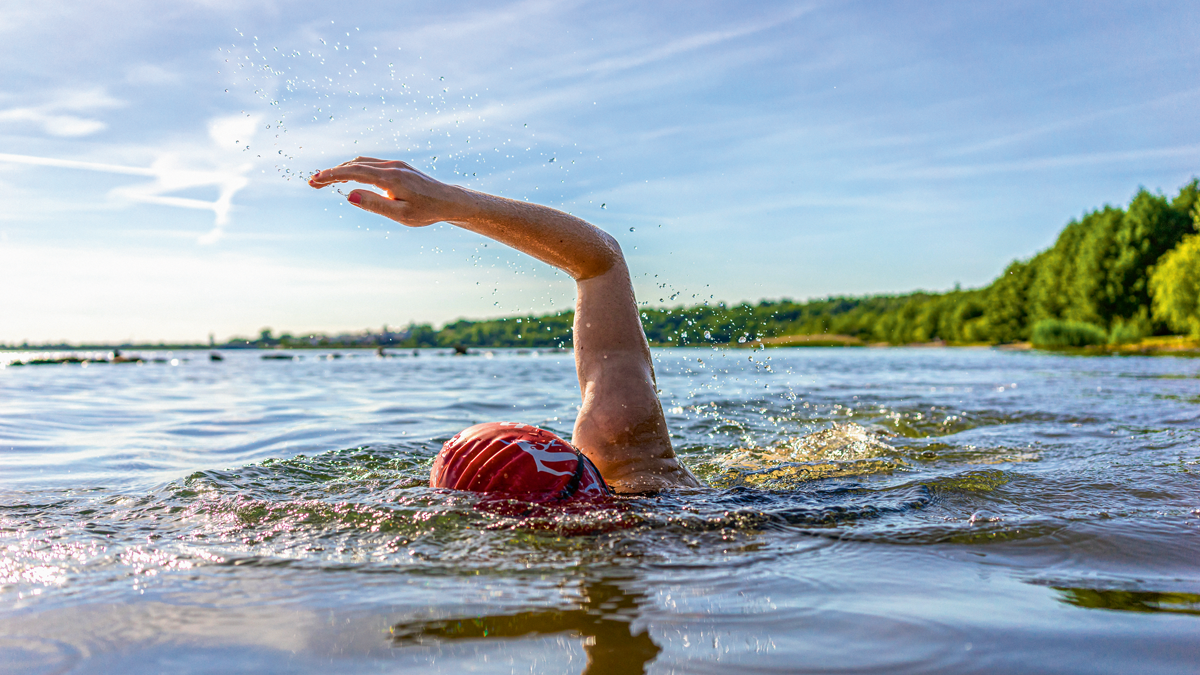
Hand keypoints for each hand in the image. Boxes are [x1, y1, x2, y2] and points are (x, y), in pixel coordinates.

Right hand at [308, 157, 470, 227]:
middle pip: (354, 165)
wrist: (449, 201)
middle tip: (312, 183)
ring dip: (342, 169)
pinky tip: (347, 177)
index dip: (331, 175)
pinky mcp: (398, 167)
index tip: (314, 181)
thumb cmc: (427, 211)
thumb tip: (349, 195)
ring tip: (325, 181)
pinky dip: (354, 168)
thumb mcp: (401, 214)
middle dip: (331, 173)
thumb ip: (375, 204)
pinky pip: (371, 164)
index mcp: (390, 177)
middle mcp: (392, 166)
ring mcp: (395, 164)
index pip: (354, 172)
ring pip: (362, 162)